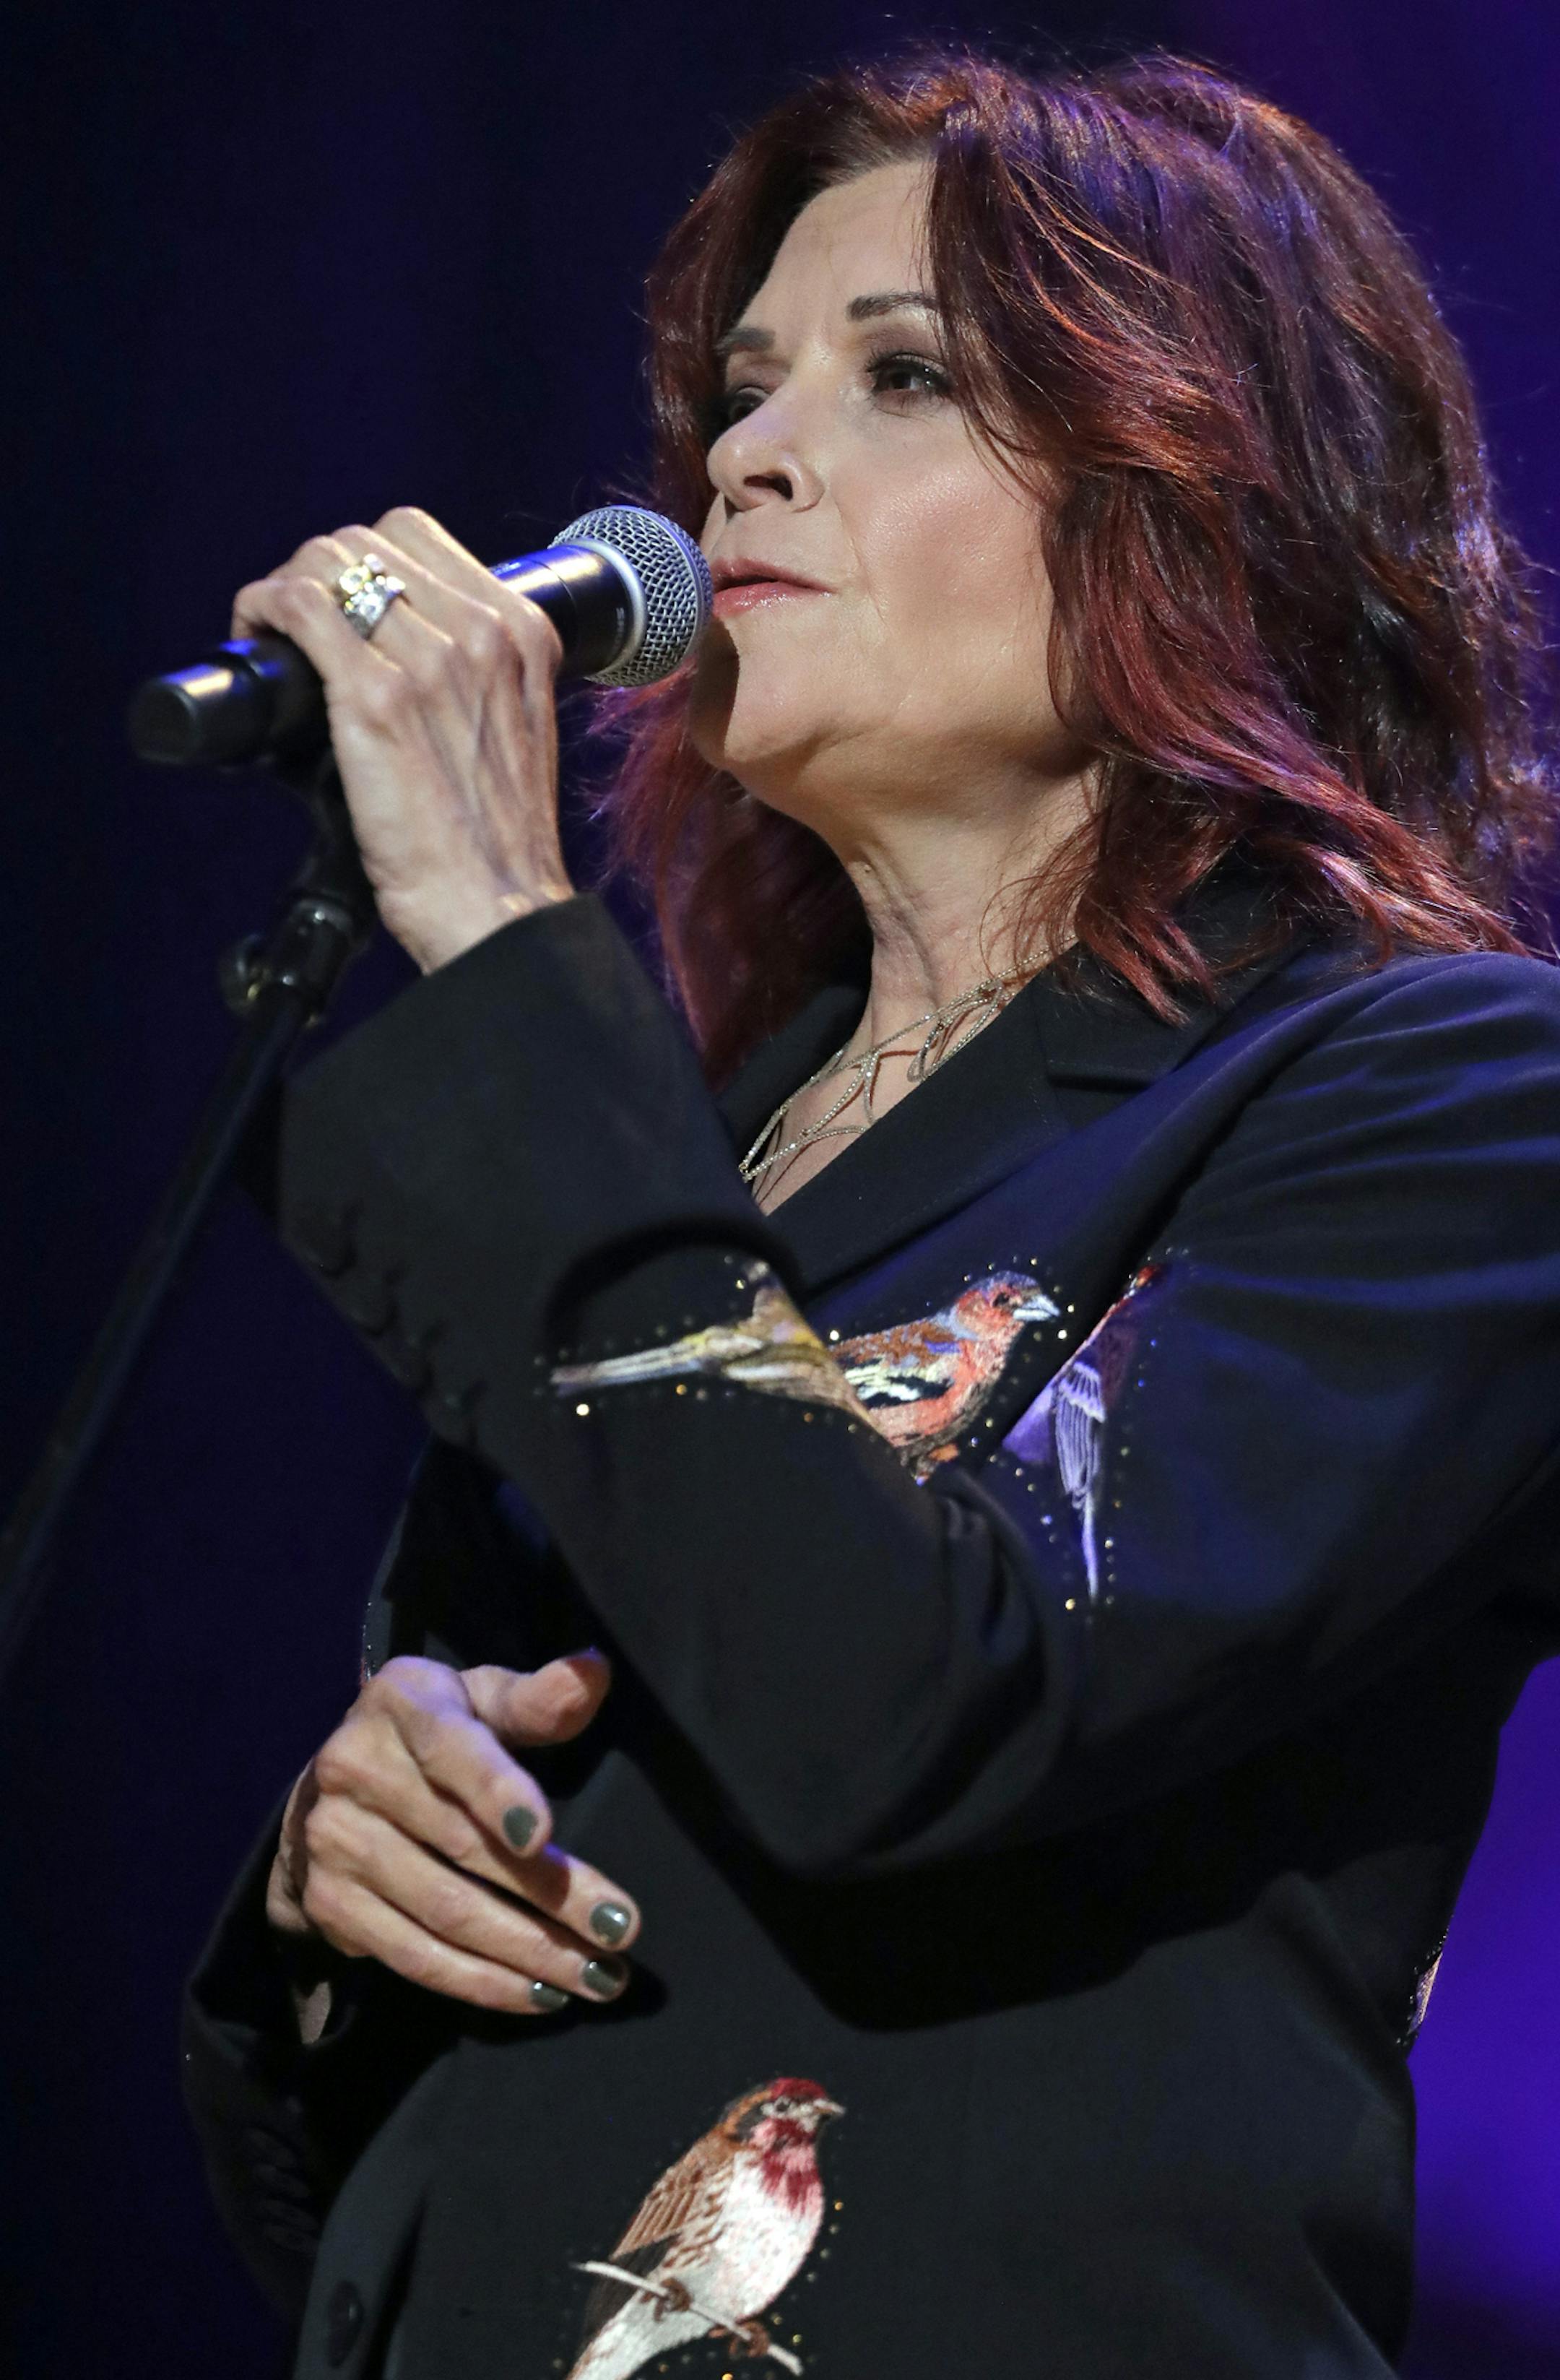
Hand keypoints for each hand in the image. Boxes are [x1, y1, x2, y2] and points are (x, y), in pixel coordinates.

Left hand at [231, 508, 574, 972]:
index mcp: (523, 632)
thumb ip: (475, 676)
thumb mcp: (513, 727)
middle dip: (319, 571)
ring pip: (328, 562)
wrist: (499, 907)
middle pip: (368, 540)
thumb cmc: (496, 839)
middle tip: (297, 626)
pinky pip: (300, 605)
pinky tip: (255, 634)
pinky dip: (263, 607)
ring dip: (285, 589)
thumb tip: (396, 648)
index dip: (363, 559)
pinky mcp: (377, 698)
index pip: (416, 536)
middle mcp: (482, 632)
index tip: (341, 604)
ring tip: (273, 635)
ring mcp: (431, 661)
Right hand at [266, 1651, 638, 2016]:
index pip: (450, 1746)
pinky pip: (415, 1956)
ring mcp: (336, 1842)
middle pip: (462, 1845)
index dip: (496, 1790)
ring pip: (445, 1910)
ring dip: (527, 1952)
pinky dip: (481, 1982)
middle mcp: (354, 1769)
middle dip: (550, 1894)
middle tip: (619, 1930)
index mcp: (400, 1703)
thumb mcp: (480, 1699)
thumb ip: (535, 1698)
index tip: (544, 1834)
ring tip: (597, 1976)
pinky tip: (540, 1994)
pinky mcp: (332, 1906)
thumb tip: (595, 1673)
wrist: (333, 1788)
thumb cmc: (438, 1734)